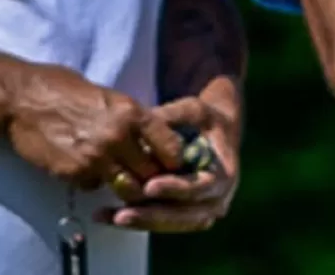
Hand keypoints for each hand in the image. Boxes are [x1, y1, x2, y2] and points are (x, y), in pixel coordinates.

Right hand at [3, 64, 186, 190]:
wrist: (21, 99)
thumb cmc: (60, 88)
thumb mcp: (105, 94)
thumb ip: (127, 116)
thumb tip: (145, 133)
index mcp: (130, 111)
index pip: (171, 146)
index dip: (173, 159)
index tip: (169, 163)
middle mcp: (118, 136)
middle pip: (152, 173)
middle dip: (151, 178)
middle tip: (144, 177)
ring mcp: (97, 157)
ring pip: (127, 188)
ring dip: (125, 186)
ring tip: (116, 177)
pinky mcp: (75, 173)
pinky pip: (95, 187)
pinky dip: (93, 183)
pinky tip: (84, 168)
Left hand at [95, 95, 238, 232]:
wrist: (215, 133)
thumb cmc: (203, 119)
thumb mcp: (193, 110)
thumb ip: (172, 117)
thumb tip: (146, 122)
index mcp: (224, 174)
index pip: (200, 187)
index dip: (175, 188)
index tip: (150, 187)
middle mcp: (218, 199)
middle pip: (186, 215)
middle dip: (153, 215)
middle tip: (122, 215)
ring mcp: (203, 211)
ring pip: (173, 224)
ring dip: (142, 222)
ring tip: (111, 217)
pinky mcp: (186, 215)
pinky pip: (164, 223)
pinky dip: (139, 221)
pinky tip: (110, 217)